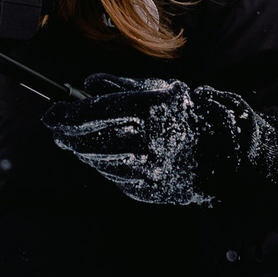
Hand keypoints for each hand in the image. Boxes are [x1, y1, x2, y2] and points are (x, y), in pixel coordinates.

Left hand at [42, 73, 277, 207]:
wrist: (227, 157)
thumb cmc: (191, 116)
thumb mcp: (163, 89)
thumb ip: (123, 86)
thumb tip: (86, 85)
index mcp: (152, 112)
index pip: (96, 113)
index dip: (67, 114)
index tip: (50, 113)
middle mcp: (149, 142)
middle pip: (90, 140)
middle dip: (68, 135)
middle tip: (56, 128)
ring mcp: (148, 170)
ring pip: (97, 161)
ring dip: (82, 151)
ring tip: (76, 141)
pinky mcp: (147, 191)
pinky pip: (113, 177)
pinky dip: (104, 165)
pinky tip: (104, 157)